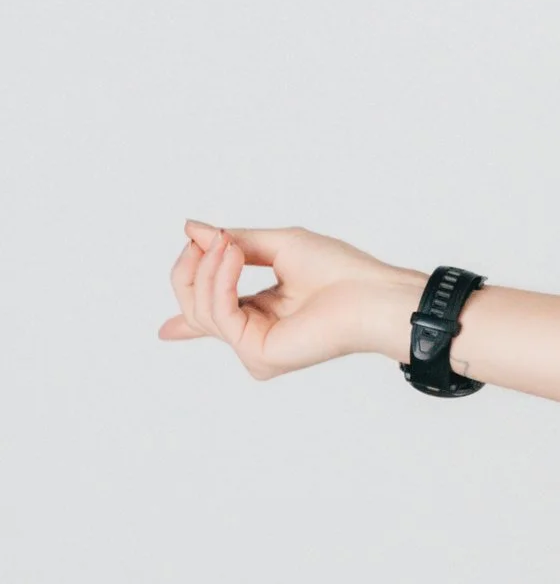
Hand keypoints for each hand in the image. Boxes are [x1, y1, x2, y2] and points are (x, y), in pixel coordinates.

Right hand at [159, 223, 420, 378]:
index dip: (185, 324)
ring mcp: (254, 348)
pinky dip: (220, 280)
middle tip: (207, 240)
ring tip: (229, 244)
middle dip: (191, 269)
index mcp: (261, 314)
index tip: (165, 330)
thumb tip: (192, 229)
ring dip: (209, 267)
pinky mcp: (258, 354)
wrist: (370, 293)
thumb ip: (232, 243)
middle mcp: (255, 335)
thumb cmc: (340, 271)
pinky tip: (233, 256)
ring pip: (200, 308)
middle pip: (194, 308)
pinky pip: (218, 313)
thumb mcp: (276, 245)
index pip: (214, 321)